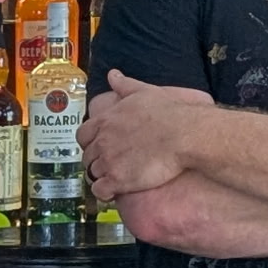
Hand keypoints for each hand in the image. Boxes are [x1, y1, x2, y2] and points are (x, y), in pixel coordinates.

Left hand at [79, 69, 216, 199]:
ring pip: (92, 173)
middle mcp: (103, 140)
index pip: (83, 134)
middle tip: (110, 163)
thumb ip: (125, 85)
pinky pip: (100, 190)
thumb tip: (113, 75)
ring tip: (114, 178)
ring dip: (100, 176)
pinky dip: (104, 192)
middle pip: (87, 156)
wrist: (184, 134)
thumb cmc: (169, 112)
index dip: (89, 142)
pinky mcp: (118, 179)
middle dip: (96, 160)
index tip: (98, 145)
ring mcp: (109, 161)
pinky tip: (114, 190)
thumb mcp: (145, 91)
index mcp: (106, 120)